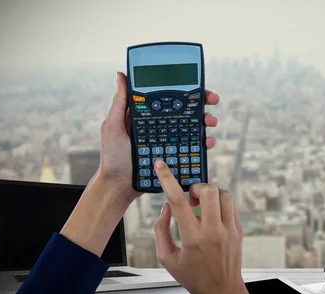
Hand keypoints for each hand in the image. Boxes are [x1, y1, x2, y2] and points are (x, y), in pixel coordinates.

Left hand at [60, 72, 220, 256]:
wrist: (119, 186)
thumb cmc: (112, 157)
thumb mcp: (113, 126)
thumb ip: (120, 102)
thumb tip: (121, 75)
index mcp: (146, 115)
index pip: (167, 97)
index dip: (182, 89)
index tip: (197, 85)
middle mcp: (159, 126)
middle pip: (184, 110)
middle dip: (201, 103)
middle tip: (212, 100)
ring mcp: (168, 140)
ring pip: (191, 127)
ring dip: (205, 121)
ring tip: (211, 122)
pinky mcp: (174, 155)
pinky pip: (192, 147)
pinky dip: (203, 143)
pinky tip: (208, 142)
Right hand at [153, 160, 247, 293]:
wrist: (221, 290)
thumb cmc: (194, 276)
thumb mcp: (167, 258)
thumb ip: (161, 230)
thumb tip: (165, 207)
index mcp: (193, 238)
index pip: (179, 200)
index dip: (168, 179)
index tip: (162, 166)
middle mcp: (213, 231)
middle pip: (207, 191)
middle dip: (196, 186)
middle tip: (190, 196)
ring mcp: (229, 230)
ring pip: (223, 194)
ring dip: (210, 193)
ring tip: (202, 204)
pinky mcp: (239, 230)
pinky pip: (232, 205)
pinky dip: (220, 202)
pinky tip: (212, 212)